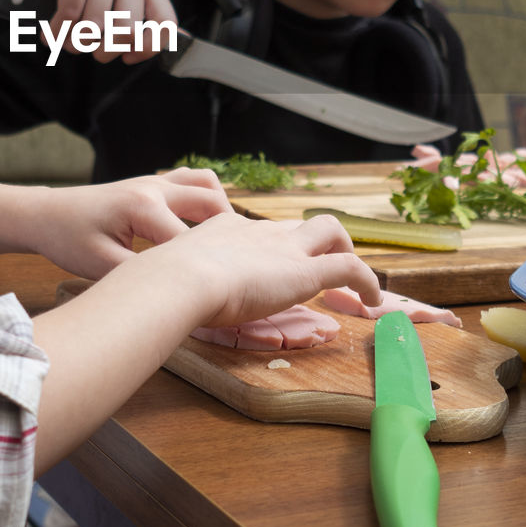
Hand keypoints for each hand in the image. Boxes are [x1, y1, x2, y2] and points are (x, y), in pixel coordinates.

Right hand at [19, 0, 176, 62]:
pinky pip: (69, 16)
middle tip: (90, 49)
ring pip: (94, 27)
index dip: (148, 48)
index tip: (128, 57)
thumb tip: (181, 39)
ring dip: (75, 43)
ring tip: (68, 38)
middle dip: (104, 52)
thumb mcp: (119, 6)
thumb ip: (147, 23)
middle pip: (127, 32)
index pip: (165, 23)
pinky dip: (56, 33)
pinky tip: (51, 34)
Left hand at [32, 167, 231, 278]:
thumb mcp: (102, 266)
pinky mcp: (153, 182)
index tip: (224, 295)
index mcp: (144, 208)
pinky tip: (200, 227)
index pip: (192, 244)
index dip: (207, 272)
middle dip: (227, 238)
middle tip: (232, 269)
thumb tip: (176, 295)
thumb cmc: (68, 239)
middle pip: (213, 206)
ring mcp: (155, 181)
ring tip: (219, 246)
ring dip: (220, 211)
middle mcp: (156, 188)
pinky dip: (206, 198)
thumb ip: (141, 276)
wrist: (46, 214)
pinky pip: (192, 180)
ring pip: (208, 185)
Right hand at [147, 210, 382, 327]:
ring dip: (346, 250)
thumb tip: (153, 298)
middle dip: (316, 241)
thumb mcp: (167, 275)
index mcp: (225, 229)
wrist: (179, 279)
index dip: (270, 248)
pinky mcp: (305, 271)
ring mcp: (284, 248)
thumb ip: (171, 282)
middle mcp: (258, 231)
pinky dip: (367, 282)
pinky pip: (350, 267)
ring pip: (331, 230)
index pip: (257, 231)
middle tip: (321, 267)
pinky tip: (372, 301)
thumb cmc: (163, 283)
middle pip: (298, 224)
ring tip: (354, 282)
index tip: (269, 267)